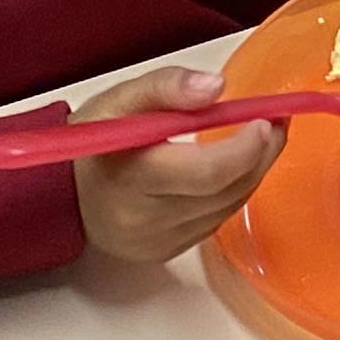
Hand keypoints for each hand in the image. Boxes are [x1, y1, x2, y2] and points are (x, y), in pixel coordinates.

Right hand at [68, 64, 283, 264]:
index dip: (245, 148)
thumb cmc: (96, 139)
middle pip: (224, 191)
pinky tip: (232, 169)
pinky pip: (215, 222)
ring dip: (251, 173)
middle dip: (260, 155)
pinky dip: (231, 193)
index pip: (206, 172)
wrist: (64, 190)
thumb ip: (168, 86)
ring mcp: (155, 242)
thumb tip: (216, 87)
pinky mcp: (164, 253)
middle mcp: (143, 219)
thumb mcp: (123, 98)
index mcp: (132, 177)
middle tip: (275, 123)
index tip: (266, 119)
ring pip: (226, 208)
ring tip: (259, 139)